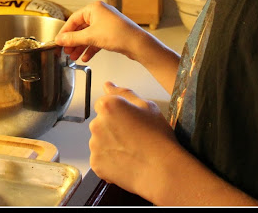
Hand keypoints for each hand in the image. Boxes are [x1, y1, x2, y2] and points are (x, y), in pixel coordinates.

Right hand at [54, 0, 144, 61]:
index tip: (59, 41)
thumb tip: (60, 39)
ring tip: (74, 56)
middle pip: (80, 28)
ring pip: (88, 35)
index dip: (65, 31)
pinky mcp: (110, 33)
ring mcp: (106, 24)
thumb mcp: (91, 37)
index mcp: (94, 8)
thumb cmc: (119, 34)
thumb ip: (73, 39)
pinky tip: (85, 57)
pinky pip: (96, 40)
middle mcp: (100, 14)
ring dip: (80, 46)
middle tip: (66, 50)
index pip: (73, 19)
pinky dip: (90, 48)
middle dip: (73, 41)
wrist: (137, 44)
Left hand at [88, 82, 179, 198]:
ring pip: (99, 140)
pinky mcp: (95, 163)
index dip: (118, 113)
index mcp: (108, 106)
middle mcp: (97, 123)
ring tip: (130, 151)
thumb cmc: (158, 137)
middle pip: (100, 122)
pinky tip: (125, 162)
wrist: (162, 171)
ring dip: (109, 144)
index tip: (129, 122)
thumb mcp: (147, 106)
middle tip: (132, 138)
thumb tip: (107, 85)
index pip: (104, 104)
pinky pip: (99, 158)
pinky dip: (109, 161)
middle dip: (112, 128)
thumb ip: (124, 93)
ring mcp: (94, 145)